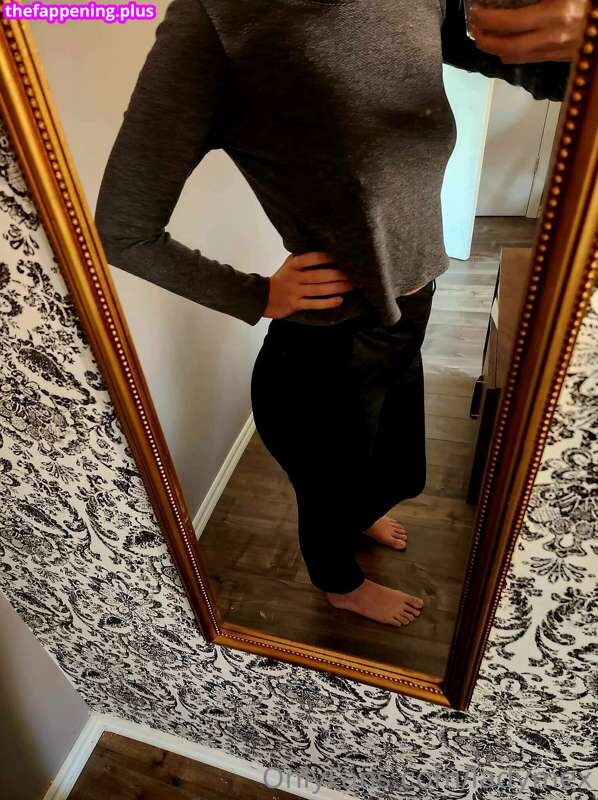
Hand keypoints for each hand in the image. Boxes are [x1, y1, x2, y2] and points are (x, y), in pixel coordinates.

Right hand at [263, 251, 354, 318]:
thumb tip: (325, 248)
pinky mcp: (295, 305)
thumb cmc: (282, 278)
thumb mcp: (289, 264)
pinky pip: (314, 304)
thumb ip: (303, 257)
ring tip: (351, 285)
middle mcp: (294, 277)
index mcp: (293, 264)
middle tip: (353, 274)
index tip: (341, 256)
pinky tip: (339, 300)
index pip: (311, 258)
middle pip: (318, 275)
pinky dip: (327, 303)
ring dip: (336, 287)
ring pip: (318, 290)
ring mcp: (294, 292)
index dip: (327, 257)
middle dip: (337, 274)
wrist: (263, 297)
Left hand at [469, 0, 586, 62]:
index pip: (511, 23)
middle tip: (473, 29)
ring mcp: (561, 49)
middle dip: (486, 40)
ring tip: (483, 38)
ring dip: (496, 49)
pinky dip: (513, 54)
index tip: (474, 12)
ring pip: (518, 57)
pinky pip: (532, 59)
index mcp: (557, 13)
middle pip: (509, 47)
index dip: (488, 19)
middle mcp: (556, 36)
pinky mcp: (565, 56)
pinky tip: (505, 46)